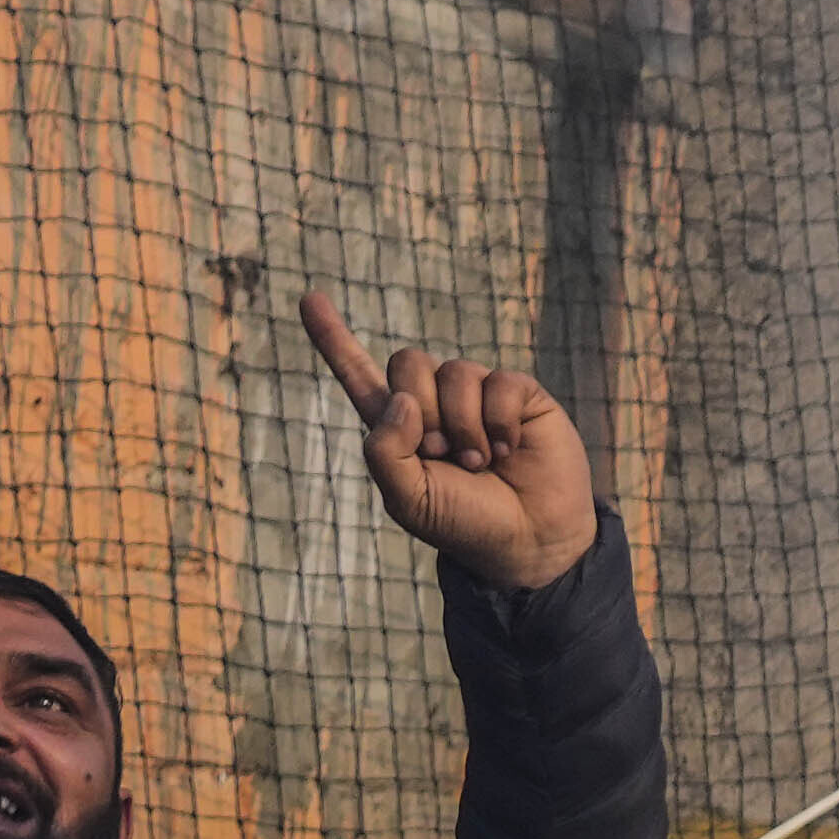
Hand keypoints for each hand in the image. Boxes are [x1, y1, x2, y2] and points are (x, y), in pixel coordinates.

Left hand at [296, 294, 599, 592]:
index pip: (357, 373)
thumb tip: (403, 398)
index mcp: (396, 426)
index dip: (333, 337)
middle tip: (444, 456)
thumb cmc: (465, 523)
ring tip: (480, 462)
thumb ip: (386, 450)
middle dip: (422, 410)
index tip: (309, 298)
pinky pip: (499, 383)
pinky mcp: (521, 395)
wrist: (528, 540)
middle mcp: (435, 402)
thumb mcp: (407, 498)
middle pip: (407, 361)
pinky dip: (500, 421)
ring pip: (455, 372)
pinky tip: (509, 449)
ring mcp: (478, 395)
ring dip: (464, 426)